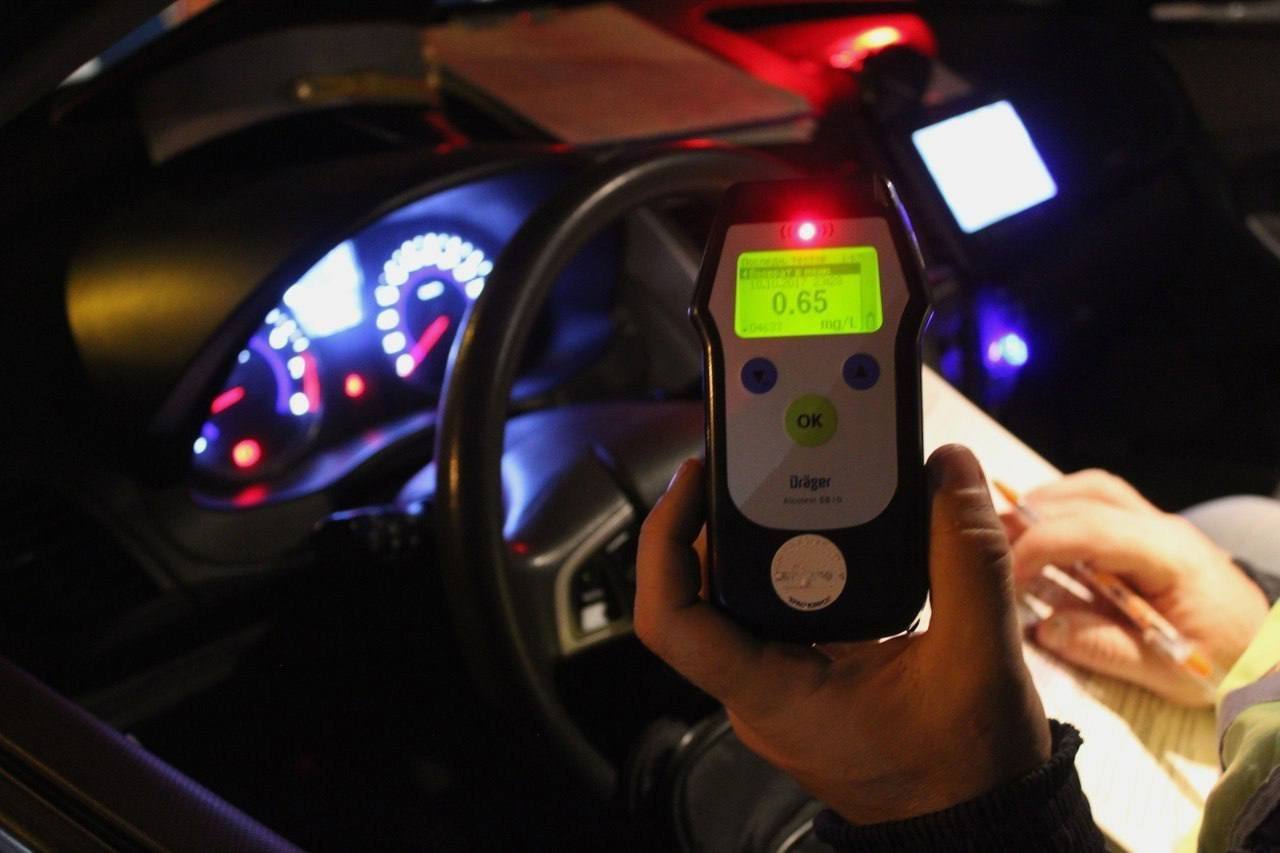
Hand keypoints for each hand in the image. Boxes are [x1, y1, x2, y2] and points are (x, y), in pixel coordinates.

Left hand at [634, 445, 1049, 824]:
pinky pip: (780, 609)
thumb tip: (949, 470)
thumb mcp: (979, 661)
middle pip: (700, 591)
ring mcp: (781, 685)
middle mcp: (761, 689)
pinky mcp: (809, 676)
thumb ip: (966, 559)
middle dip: (715, 518)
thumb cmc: (968, 773)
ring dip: (755, 536)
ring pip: (738, 598)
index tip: (694, 478)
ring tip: (784, 477)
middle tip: (748, 460)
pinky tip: (827, 523)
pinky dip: (794, 560)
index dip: (663, 540)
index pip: (672, 619)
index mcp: (772, 695)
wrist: (984, 826)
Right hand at [1006, 470, 1269, 706]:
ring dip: (1044, 506)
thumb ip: (1104, 648)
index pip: (1092, 531)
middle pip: (1087, 497)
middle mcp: (1163, 529)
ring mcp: (1157, 526)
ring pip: (1092, 490)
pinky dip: (1060, 513)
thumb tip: (1043, 627)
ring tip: (1003, 534)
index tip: (1004, 574)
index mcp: (1171, 558)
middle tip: (985, 544)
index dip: (1039, 545)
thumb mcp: (1168, 673)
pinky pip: (1098, 506)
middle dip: (1030, 517)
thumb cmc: (1227, 663)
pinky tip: (1035, 539)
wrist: (1271, 653)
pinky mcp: (1148, 535)